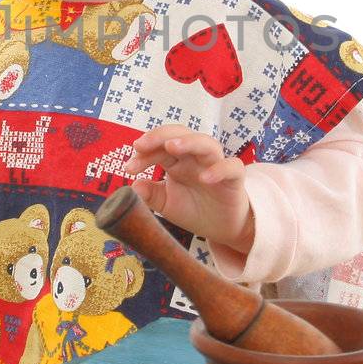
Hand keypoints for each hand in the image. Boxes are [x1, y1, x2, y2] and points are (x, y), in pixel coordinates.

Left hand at [123, 125, 254, 250]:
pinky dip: (219, 169)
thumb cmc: (194, 210)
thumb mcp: (167, 204)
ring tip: (171, 147)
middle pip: (180, 135)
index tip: (129, 168)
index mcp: (177, 162)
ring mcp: (215, 165)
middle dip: (160, 136)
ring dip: (188, 142)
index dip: (143, 154)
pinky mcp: (233, 179)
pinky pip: (231, 167)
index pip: (159, 148)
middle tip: (141, 145)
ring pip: (206, 143)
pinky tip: (205, 178)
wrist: (221, 228)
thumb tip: (133, 186)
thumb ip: (151, 195)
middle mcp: (195, 159)